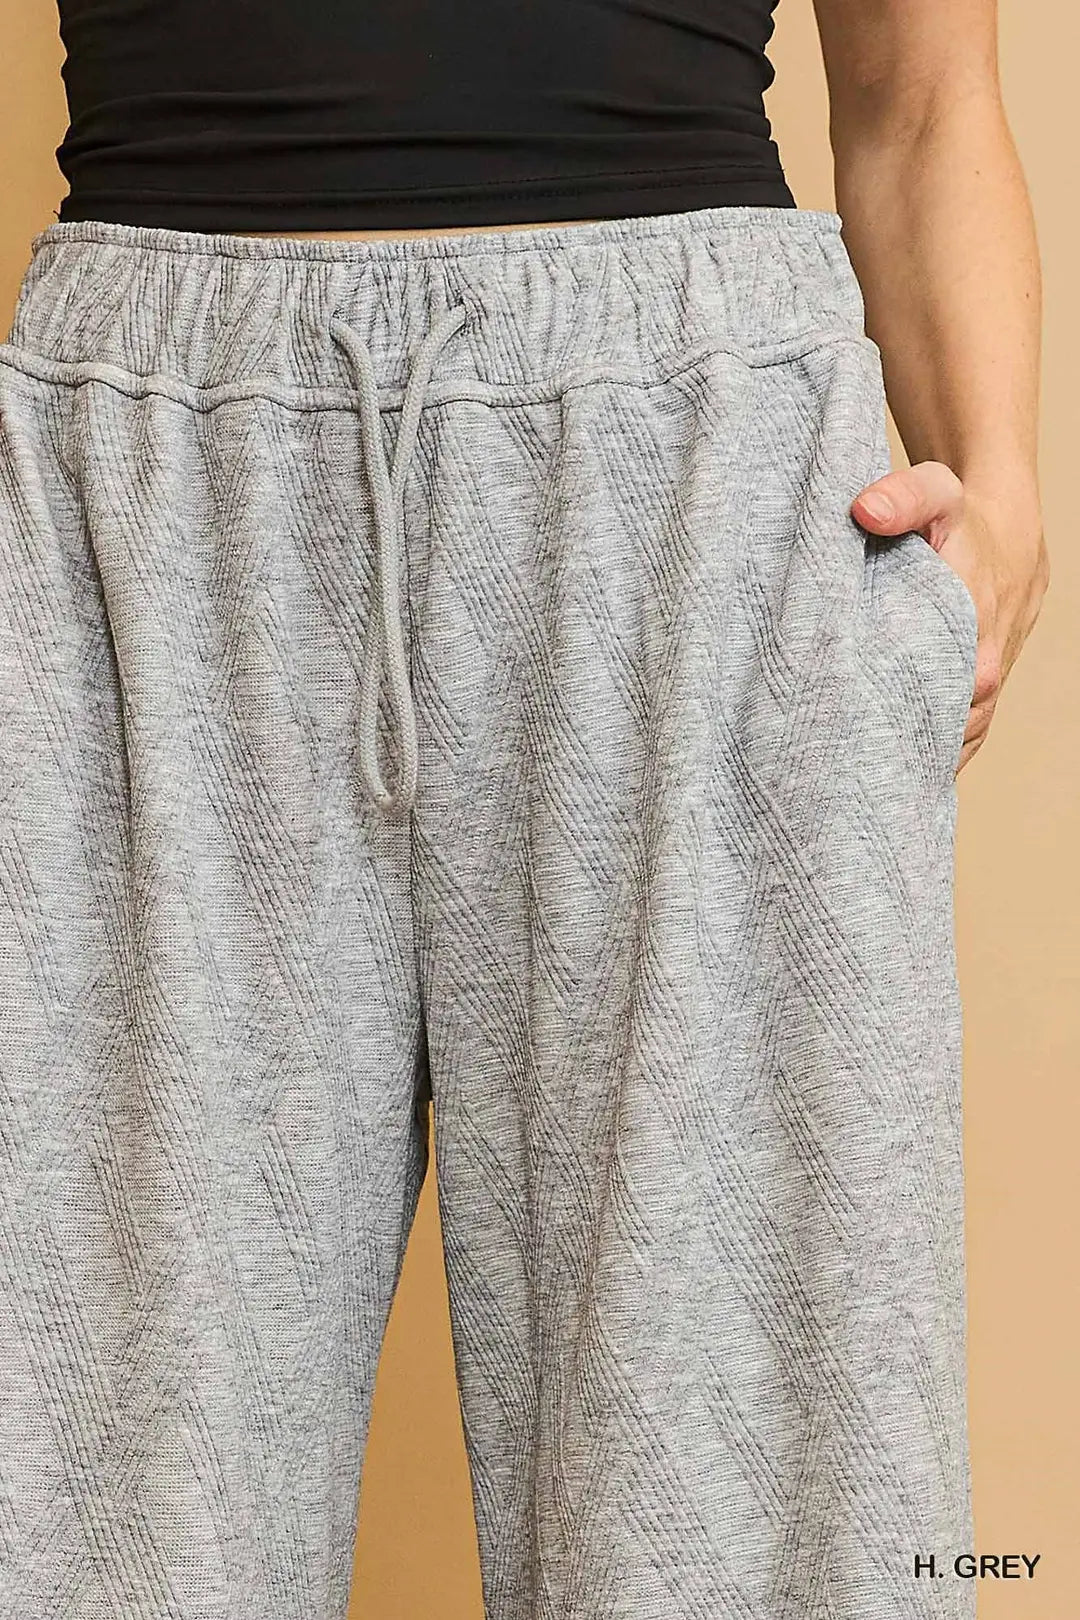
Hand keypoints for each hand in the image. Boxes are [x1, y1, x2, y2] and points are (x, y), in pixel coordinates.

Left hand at [851, 461, 1049, 772]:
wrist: (1005, 529)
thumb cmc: (963, 515)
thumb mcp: (936, 492)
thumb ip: (902, 497)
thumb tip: (864, 510)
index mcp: (971, 638)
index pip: (926, 703)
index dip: (881, 729)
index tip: (837, 747)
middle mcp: (980, 674)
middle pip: (931, 734)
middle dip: (886, 758)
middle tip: (832, 781)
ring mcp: (981, 690)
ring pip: (944, 744)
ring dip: (906, 765)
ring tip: (854, 795)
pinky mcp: (977, 696)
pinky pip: (954, 740)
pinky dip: (926, 760)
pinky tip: (889, 787)